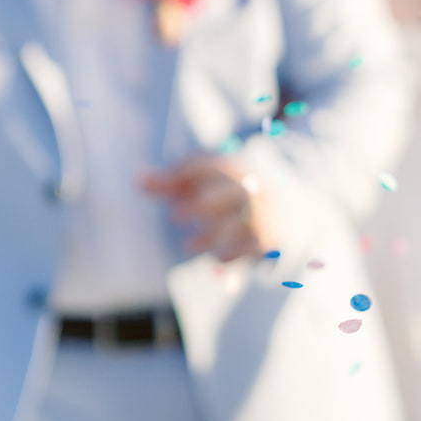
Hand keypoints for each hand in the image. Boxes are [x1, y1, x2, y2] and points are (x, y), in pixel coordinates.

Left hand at [140, 156, 273, 260]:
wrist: (281, 207)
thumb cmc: (228, 192)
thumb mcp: (203, 182)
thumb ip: (170, 182)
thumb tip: (138, 180)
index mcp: (233, 167)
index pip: (207, 165)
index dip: (181, 174)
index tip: (159, 186)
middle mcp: (250, 187)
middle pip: (227, 191)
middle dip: (200, 205)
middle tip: (174, 217)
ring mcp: (260, 213)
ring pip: (235, 224)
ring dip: (209, 237)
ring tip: (187, 247)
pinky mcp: (264, 238)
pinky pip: (243, 248)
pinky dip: (224, 254)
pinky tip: (212, 255)